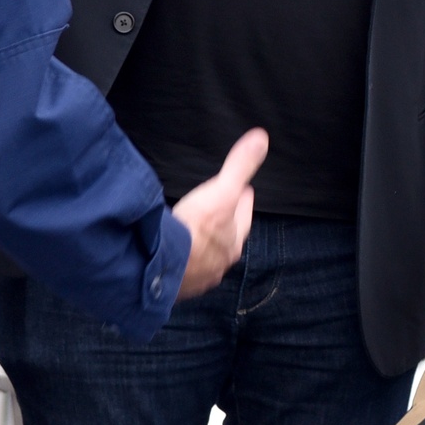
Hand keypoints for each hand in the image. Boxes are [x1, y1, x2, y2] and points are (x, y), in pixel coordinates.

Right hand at [173, 129, 267, 298]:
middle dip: (225, 225)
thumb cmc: (195, 229)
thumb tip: (262, 138)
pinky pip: (185, 271)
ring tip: (198, 234)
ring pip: (207, 257)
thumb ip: (240, 166)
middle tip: (221, 211)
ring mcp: (199, 276)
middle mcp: (220, 261)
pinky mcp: (178, 286)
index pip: (243, 217)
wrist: (162, 265)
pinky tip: (177, 256)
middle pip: (227, 239)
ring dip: (205, 245)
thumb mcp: (221, 191)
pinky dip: (183, 261)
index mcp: (233, 240)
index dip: (243, 201)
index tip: (245, 190)